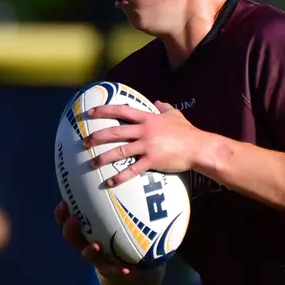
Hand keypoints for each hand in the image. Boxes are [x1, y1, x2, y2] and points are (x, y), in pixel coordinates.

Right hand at [54, 201, 134, 279]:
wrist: (124, 259)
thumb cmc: (116, 228)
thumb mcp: (113, 212)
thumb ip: (113, 198)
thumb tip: (116, 169)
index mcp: (81, 227)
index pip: (66, 219)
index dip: (61, 213)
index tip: (63, 203)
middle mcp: (83, 242)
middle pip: (71, 236)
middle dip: (70, 228)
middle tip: (74, 218)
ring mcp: (94, 256)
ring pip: (87, 254)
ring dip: (90, 249)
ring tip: (96, 244)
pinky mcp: (107, 268)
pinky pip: (112, 269)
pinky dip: (119, 269)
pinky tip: (127, 269)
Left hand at [85, 102, 205, 186]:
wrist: (199, 148)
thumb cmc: (188, 132)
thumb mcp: (176, 115)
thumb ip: (165, 108)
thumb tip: (158, 101)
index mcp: (148, 118)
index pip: (122, 111)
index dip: (105, 110)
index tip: (91, 112)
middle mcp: (144, 131)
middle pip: (115, 132)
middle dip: (97, 137)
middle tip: (84, 143)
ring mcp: (148, 146)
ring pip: (119, 151)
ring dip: (103, 158)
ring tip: (91, 164)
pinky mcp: (153, 161)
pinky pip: (132, 170)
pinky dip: (120, 177)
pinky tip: (109, 182)